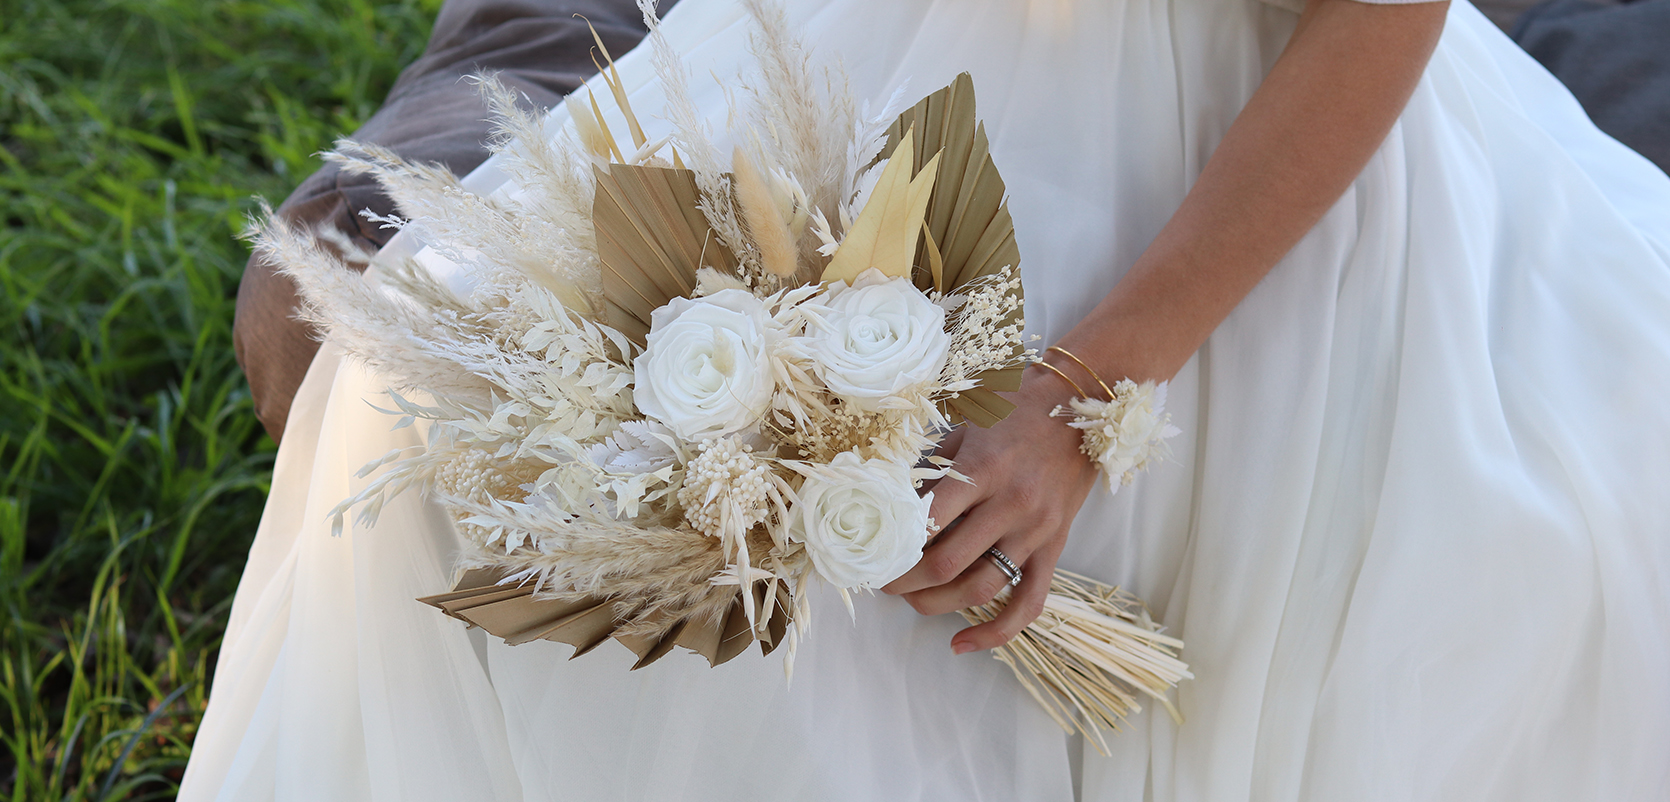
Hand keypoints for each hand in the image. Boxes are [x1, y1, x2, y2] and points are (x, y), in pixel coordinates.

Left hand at [882, 364, 1099, 653]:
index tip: (871, 555)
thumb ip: (931, 473)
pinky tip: (962, 643)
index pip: (928, 524)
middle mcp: (1011, 505)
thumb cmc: (1011, 412)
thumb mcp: (963, 430)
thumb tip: (890, 510)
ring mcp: (1036, 530)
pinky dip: (996, 631)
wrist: (1077, 407)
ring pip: (982, 588)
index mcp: (984, 470)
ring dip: (937, 604)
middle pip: (947, 564)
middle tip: (882, 581)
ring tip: (912, 602)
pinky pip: (1028, 602)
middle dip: (905, 581)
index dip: (894, 547)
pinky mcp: (1055, 547)